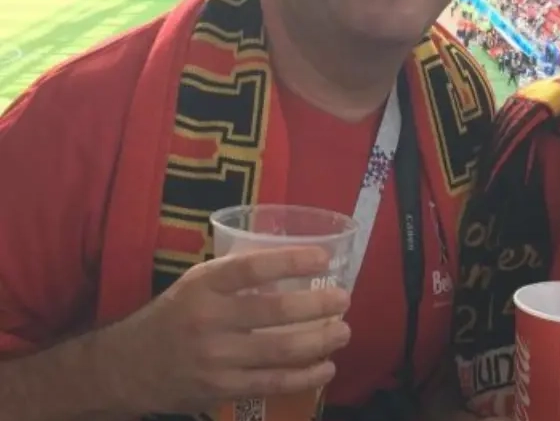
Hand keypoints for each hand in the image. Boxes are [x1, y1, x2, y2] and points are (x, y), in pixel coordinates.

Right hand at [95, 246, 352, 415]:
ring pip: (280, 350)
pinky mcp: (221, 389)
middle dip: (318, 306)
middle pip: (274, 311)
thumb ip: (237, 276)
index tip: (324, 258)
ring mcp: (215, 358)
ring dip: (321, 341)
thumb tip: (295, 265)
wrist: (127, 368)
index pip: (251, 268)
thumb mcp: (196, 285)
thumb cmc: (174, 317)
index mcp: (203, 286)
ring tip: (343, 332)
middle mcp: (208, 320)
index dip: (291, 261)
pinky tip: (326, 368)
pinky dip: (306, 376)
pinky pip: (273, 383)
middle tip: (344, 300)